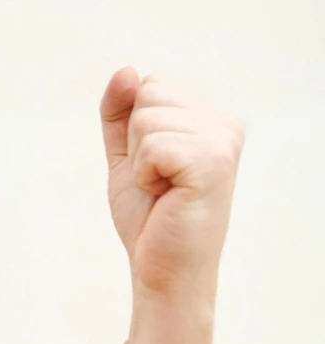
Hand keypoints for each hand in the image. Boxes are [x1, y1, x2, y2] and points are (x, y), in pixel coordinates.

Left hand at [99, 67, 243, 343]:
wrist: (161, 273)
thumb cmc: (149, 220)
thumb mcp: (126, 157)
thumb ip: (121, 113)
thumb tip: (127, 70)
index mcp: (209, 119)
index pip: (149, 86)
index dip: (134, 132)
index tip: (153, 170)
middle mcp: (223, 124)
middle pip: (147, 95)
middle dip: (135, 145)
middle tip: (157, 185)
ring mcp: (221, 141)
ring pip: (147, 119)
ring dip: (140, 163)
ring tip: (163, 192)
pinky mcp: (212, 161)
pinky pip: (152, 145)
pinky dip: (145, 174)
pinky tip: (166, 196)